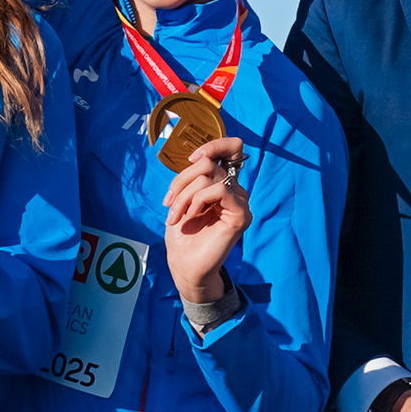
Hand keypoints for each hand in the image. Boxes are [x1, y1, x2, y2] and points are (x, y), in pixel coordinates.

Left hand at [158, 138, 251, 315]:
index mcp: (223, 184)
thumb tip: (199, 157)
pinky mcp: (240, 215)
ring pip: (209, 175)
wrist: (185, 266)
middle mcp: (235, 191)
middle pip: (209, 162)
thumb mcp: (182, 198)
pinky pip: (219, 190)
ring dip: (184, 195)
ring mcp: (240, 203)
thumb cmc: (183, 235)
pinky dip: (198, 200)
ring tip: (176, 215)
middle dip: (181, 180)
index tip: (192, 158)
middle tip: (170, 203)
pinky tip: (191, 216)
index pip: (232, 148)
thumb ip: (194, 177)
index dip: (214, 145)